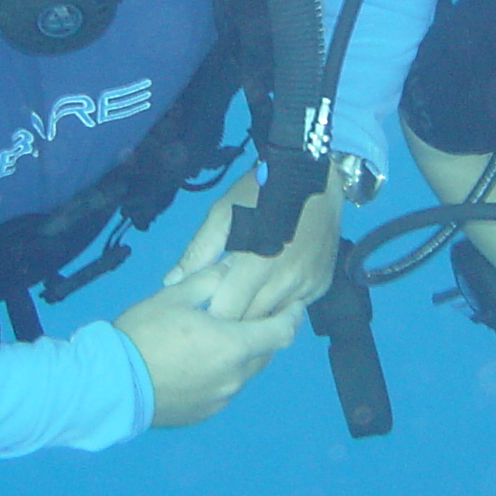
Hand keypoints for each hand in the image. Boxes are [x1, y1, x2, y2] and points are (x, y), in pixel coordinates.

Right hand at [114, 269, 301, 427]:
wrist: (109, 385)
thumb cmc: (143, 334)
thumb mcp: (175, 295)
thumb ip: (209, 279)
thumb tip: (230, 268)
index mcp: (234, 346)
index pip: (281, 332)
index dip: (292, 316)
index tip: (294, 305)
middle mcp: (234, 377)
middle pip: (264, 354)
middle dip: (263, 335)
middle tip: (250, 317)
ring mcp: (219, 400)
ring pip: (242, 373)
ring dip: (240, 356)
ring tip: (218, 340)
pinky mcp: (202, 413)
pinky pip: (222, 390)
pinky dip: (220, 374)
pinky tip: (197, 363)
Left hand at [161, 167, 341, 322]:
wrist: (311, 172)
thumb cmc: (259, 191)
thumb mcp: (222, 213)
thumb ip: (199, 251)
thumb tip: (172, 282)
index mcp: (256, 265)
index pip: (228, 313)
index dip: (211, 316)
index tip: (201, 313)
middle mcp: (286, 281)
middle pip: (252, 322)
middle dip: (234, 321)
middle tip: (219, 312)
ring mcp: (308, 284)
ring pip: (276, 319)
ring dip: (258, 316)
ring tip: (243, 305)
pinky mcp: (322, 284)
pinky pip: (297, 308)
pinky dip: (281, 306)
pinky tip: (269, 293)